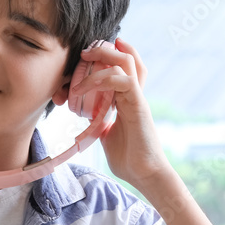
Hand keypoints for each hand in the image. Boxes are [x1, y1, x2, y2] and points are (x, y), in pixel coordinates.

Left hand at [68, 38, 172, 189]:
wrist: (144, 174)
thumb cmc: (128, 158)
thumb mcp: (106, 134)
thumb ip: (99, 122)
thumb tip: (88, 119)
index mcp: (127, 99)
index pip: (124, 67)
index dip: (109, 55)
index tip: (88, 55)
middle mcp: (134, 94)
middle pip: (126, 57)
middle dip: (104, 50)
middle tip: (84, 52)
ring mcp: (137, 98)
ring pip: (126, 62)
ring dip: (100, 60)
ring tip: (80, 71)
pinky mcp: (138, 105)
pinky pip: (123, 80)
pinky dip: (101, 78)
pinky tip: (82, 90)